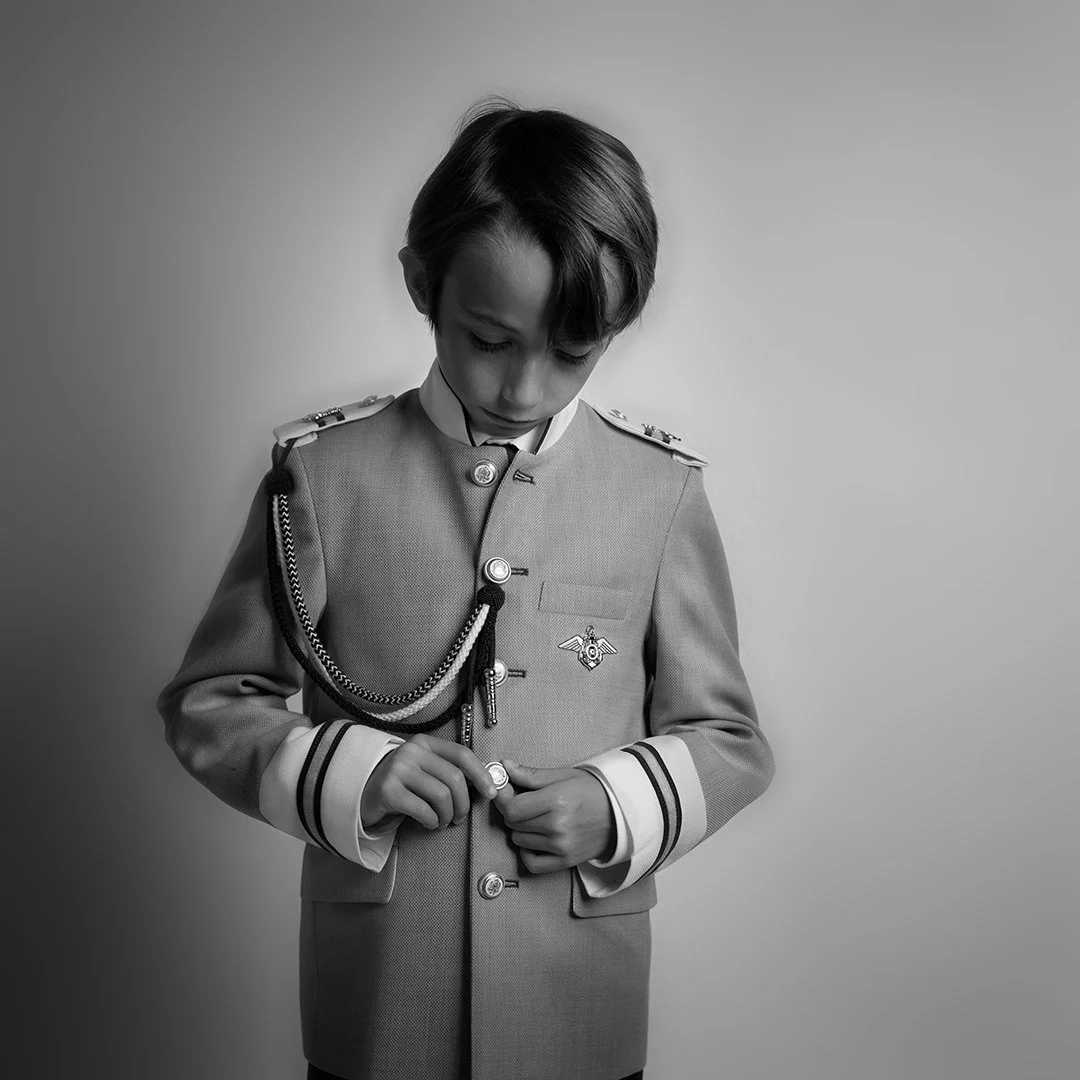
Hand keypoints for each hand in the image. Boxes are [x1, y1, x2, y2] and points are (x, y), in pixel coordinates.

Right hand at [360, 734, 496, 832]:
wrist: (362, 794)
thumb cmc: (402, 784)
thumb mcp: (424, 769)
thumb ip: (448, 770)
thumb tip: (484, 783)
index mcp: (424, 743)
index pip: (461, 754)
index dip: (480, 774)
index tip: (490, 792)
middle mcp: (411, 752)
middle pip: (455, 778)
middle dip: (464, 803)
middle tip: (460, 817)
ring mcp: (398, 770)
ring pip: (442, 795)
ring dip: (448, 815)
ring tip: (443, 821)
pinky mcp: (388, 791)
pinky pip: (424, 810)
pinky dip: (432, 821)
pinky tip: (429, 823)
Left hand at [496, 760, 615, 873]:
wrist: (621, 812)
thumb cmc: (592, 791)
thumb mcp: (563, 775)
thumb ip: (531, 774)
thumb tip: (504, 766)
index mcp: (556, 800)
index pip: (512, 808)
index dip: (504, 799)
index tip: (507, 791)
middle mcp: (557, 826)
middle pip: (513, 824)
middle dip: (513, 811)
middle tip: (524, 801)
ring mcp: (561, 846)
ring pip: (519, 841)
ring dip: (521, 829)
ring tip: (535, 817)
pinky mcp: (565, 861)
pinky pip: (531, 863)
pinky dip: (527, 852)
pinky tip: (535, 839)